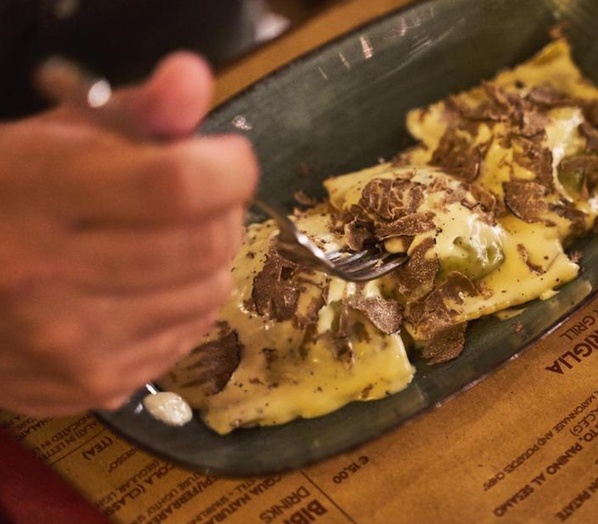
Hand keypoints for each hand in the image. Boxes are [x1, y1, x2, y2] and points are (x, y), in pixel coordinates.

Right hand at [0, 52, 258, 415]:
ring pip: (209, 294)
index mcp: (35, 193)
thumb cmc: (5, 198)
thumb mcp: (58, 136)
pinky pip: (188, 336)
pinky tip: (145, 288)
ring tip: (165, 244)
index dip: (225, 168)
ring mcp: (70, 343)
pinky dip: (184, 306)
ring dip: (206, 262)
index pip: (176, 185)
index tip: (228, 159)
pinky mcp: (92, 386)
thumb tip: (194, 80)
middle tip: (199, 201)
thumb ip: (136, 110)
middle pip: (205, 245)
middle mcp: (47, 276)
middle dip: (222, 213)